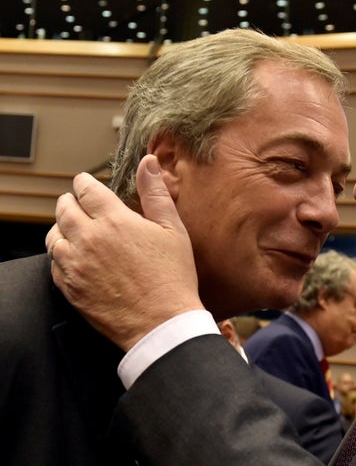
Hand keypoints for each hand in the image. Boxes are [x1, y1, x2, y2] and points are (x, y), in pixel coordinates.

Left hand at [47, 155, 203, 350]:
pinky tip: (75, 257)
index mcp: (114, 220)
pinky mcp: (70, 287)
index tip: (86, 183)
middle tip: (79, 204)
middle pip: (63, 208)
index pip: (86, 189)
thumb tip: (148, 161)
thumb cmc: (173, 276)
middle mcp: (88, 239)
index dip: (85, 183)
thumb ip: (155, 193)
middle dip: (70, 202)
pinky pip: (53, 263)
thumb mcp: (173, 229)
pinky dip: (60, 255)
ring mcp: (75, 265)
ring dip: (62, 228)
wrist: (162, 323)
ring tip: (75, 230)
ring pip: (53, 235)